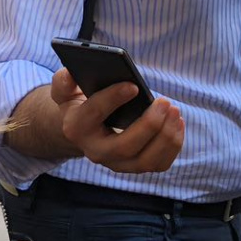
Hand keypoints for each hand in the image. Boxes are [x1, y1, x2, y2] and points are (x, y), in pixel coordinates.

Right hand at [50, 68, 183, 173]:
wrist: (84, 131)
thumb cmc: (80, 104)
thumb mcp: (65, 91)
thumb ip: (63, 81)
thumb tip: (70, 74)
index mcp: (77, 128)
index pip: (94, 114)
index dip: (112, 99)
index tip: (133, 85)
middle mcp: (96, 152)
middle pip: (125, 146)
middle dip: (149, 124)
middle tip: (165, 102)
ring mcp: (117, 163)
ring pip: (146, 160)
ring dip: (166, 137)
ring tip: (174, 111)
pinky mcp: (134, 167)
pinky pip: (159, 164)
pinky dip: (172, 146)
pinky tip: (177, 123)